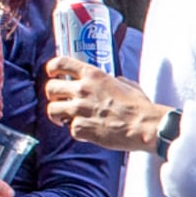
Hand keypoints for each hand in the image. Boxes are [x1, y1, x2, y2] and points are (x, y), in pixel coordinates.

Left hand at [43, 58, 166, 153]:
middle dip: (52, 95)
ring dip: (56, 115)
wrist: (144, 127)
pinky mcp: (81, 128)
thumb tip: (115, 81)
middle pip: (50, 88)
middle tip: (58, 101)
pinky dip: (77, 132)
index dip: (52, 68)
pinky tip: (87, 132)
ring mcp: (80, 109)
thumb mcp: (128, 84)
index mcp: (93, 75)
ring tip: (63, 119)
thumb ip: (115, 81)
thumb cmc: (140, 107)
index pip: (60, 63)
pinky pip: (70, 129)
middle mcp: (83, 90)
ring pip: (52, 109)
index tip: (53, 74)